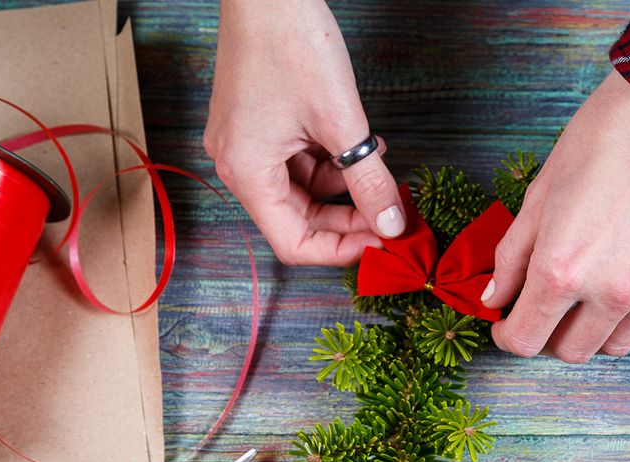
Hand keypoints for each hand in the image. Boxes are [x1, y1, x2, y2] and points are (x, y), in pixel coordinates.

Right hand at [204, 0, 402, 265]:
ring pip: (302, 189)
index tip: (380, 242)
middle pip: (298, 217)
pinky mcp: (258, 123)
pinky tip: (363, 146)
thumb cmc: (291, 43)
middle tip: (391, 212)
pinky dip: (332, 161)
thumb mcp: (342, 122)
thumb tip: (391, 225)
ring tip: (382, 169)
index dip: (340, 250)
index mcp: (246, 171)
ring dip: (345, 187)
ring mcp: (246, 142)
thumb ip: (369, 181)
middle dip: (348, 217)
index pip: (293, 242)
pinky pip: (297, 160)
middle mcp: (238, 162)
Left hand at [486, 70, 629, 361]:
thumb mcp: (539, 195)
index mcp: (562, 270)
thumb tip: (494, 296)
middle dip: (549, 334)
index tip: (507, 321)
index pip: (525, 340)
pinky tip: (626, 262)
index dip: (507, 334)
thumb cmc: (600, 140)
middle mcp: (610, 292)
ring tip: (587, 292)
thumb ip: (513, 257)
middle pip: (570, 353)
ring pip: (613, 344)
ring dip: (592, 329)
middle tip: (545, 305)